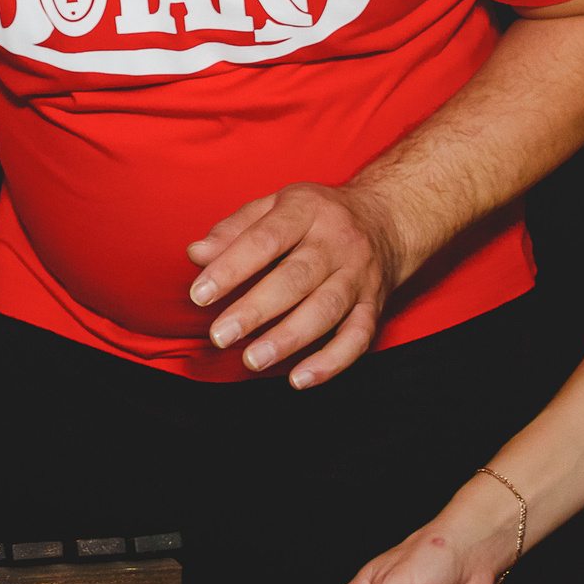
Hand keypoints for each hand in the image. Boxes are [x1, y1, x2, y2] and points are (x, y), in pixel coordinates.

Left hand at [186, 181, 406, 387]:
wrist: (387, 219)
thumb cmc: (317, 216)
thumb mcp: (275, 205)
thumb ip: (234, 229)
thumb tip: (197, 254)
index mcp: (307, 210)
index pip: (265, 239)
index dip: (231, 268)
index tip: (200, 295)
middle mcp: (337, 241)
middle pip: (296, 278)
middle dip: (256, 310)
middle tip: (221, 335)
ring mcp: (360, 275)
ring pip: (326, 310)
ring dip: (288, 339)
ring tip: (253, 360)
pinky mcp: (374, 305)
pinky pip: (357, 337)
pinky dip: (331, 362)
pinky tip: (300, 379)